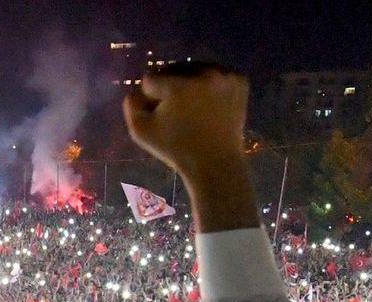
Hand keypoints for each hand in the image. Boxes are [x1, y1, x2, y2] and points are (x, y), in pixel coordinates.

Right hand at [123, 67, 249, 182]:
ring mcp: (225, 76)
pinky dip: (210, 85)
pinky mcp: (240, 80)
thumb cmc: (176, 149)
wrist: (216, 162)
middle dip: (170, 86)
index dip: (150, 98)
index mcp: (178, 86)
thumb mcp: (141, 131)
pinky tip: (208, 103)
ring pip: (195, 70)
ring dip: (189, 83)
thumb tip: (138, 89)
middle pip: (174, 69)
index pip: (151, 79)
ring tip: (191, 106)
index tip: (158, 114)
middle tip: (175, 110)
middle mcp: (204, 74)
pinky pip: (216, 75)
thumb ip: (131, 104)